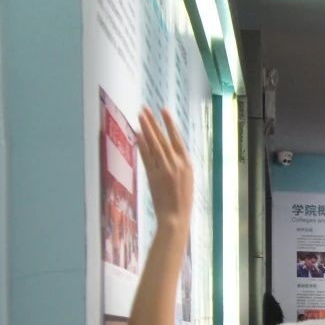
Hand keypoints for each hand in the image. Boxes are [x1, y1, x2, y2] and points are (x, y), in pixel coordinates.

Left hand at [136, 108, 192, 225]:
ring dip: (146, 127)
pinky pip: (146, 155)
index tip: (164, 111)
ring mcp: (164, 168)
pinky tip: (137, 132)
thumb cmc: (182, 201)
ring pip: (154, 143)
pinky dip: (142, 143)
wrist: (176, 217)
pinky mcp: (153, 175)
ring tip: (140, 114)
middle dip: (153, 121)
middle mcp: (176, 163)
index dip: (170, 124)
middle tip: (145, 108)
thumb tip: (169, 151)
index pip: (177, 138)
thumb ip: (179, 165)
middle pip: (163, 137)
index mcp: (187, 164)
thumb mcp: (187, 180)